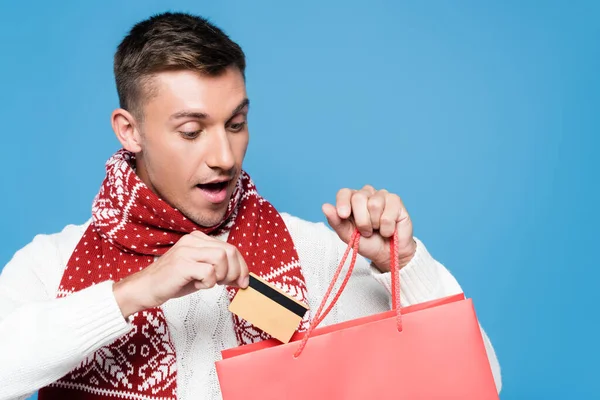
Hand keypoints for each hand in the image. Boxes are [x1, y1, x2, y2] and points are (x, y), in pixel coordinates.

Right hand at [113, 231, 248, 317]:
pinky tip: (197, 285)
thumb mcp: (201, 272)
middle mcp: (193, 240)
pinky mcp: (182, 263)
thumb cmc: (174, 281)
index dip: (242, 266)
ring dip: (221, 276)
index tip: (244, 281)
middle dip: (236, 271)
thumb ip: (220, 269)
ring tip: (208, 283)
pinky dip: (208, 283)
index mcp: (198, 239)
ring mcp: (186, 250)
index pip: (230, 248)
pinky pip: (209, 272)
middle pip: (229, 251)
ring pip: (221, 258)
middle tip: (229, 285)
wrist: (146, 288)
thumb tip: (242, 277)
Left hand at [322, 185, 416, 272]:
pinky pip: (388, 213)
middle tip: (366, 231)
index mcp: (352, 199)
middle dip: (361, 220)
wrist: (387, 254)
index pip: (344, 193)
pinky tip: (388, 230)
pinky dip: (386, 227)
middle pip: (358, 198)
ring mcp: (382, 195)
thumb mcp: (348, 235)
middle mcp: (367, 194)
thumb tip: (325, 206)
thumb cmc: (368, 242)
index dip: (343, 203)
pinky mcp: (396, 201)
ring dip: (375, 224)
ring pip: (374, 204)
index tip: (343, 215)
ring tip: (377, 230)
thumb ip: (336, 221)